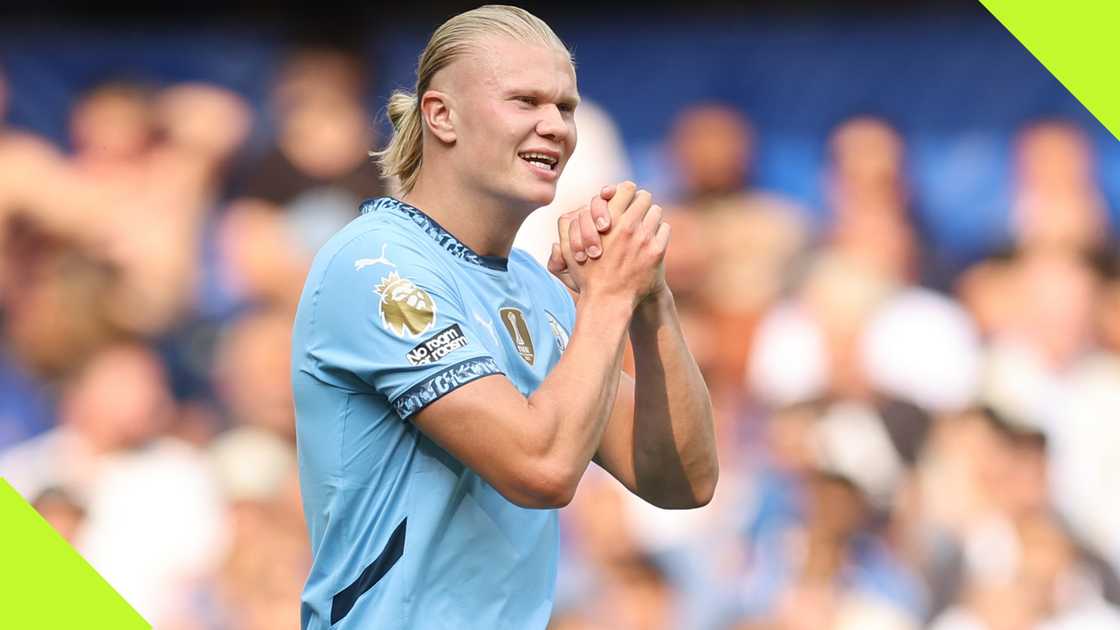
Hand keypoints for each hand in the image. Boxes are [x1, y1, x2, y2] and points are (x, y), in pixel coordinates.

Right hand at [554, 182, 669, 307]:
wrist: (608, 301)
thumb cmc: (587, 276)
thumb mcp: (570, 249)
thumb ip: (568, 225)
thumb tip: (574, 211)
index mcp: (609, 219)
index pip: (627, 188)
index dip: (627, 191)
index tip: (627, 197)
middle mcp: (628, 225)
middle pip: (645, 197)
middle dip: (641, 202)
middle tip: (639, 209)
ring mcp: (644, 238)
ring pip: (656, 212)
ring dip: (651, 217)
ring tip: (646, 225)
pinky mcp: (657, 251)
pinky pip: (665, 230)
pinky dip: (660, 233)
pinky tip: (653, 240)